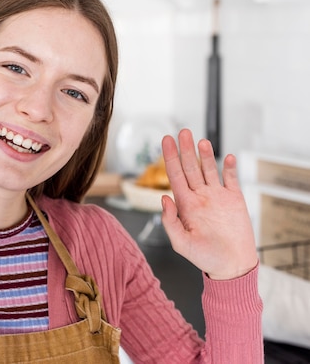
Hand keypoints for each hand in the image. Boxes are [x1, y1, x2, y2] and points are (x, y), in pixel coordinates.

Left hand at [160, 129, 257, 279]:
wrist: (231, 266)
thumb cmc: (205, 257)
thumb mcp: (181, 243)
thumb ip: (170, 221)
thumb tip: (164, 199)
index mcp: (185, 204)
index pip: (175, 175)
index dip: (170, 157)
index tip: (165, 141)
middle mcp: (200, 196)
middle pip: (190, 167)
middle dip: (185, 149)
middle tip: (181, 132)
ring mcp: (217, 196)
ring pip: (209, 169)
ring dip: (205, 154)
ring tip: (200, 140)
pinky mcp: (235, 200)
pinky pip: (231, 179)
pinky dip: (229, 168)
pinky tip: (226, 157)